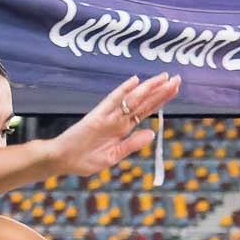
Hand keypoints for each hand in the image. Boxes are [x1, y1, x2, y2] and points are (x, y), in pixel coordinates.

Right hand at [50, 73, 180, 177]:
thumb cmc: (85, 159)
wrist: (62, 160)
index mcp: (122, 129)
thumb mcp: (113, 156)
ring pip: (131, 99)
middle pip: (142, 102)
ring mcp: (107, 116)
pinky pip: (111, 102)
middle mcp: (117, 119)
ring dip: (147, 89)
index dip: (160, 100)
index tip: (174, 89)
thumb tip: (152, 133)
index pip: (145, 111)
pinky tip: (134, 82)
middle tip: (177, 79)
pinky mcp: (96, 117)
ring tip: (164, 78)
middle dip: (160, 91)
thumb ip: (132, 144)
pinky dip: (122, 92)